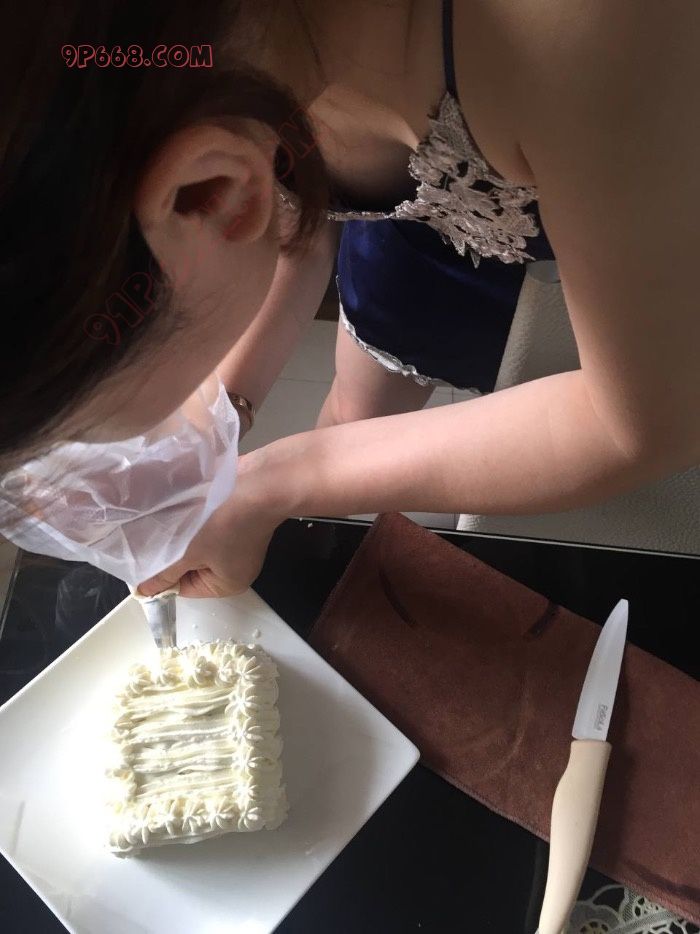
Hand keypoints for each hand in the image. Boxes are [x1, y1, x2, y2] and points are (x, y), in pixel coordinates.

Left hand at [137, 458, 281, 596]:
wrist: (260, 481)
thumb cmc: (224, 522)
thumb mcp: (188, 552)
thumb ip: (164, 573)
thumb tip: (145, 592)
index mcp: (228, 584)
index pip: (183, 588)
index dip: (163, 575)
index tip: (142, 556)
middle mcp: (235, 567)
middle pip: (191, 566)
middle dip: (173, 551)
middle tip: (151, 535)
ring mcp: (237, 542)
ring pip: (197, 544)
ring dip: (182, 533)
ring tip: (165, 519)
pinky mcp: (237, 520)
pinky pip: (208, 527)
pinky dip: (195, 520)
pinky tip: (183, 508)